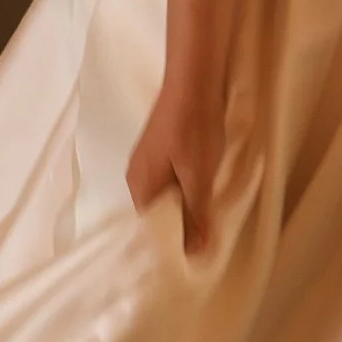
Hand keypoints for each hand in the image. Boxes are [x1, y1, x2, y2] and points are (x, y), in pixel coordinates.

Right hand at [126, 74, 225, 250]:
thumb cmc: (194, 130)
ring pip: (164, 197)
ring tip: (206, 224)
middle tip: (204, 245)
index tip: (190, 259)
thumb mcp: (199, 177)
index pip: (148, 229)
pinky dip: (184, 191)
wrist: (194, 82)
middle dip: (178, 228)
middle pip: (155, 214)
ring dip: (183, 209)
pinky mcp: (160, 150)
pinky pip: (168, 182)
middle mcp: (136, 176)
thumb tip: (192, 251)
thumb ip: (195, 214)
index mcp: (139, 187)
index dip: (169, 245)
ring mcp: (147, 162)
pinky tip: (202, 193)